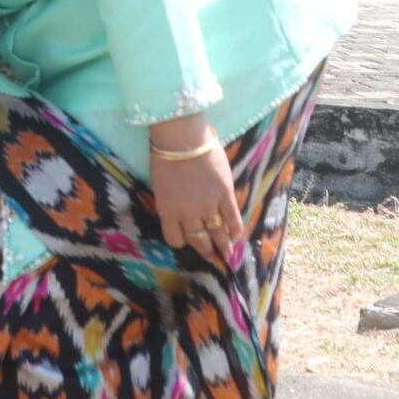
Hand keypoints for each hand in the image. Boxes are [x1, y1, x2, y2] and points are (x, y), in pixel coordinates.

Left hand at [148, 115, 242, 266]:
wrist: (182, 140)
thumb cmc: (165, 157)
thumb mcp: (160, 185)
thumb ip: (171, 200)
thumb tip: (180, 208)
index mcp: (168, 211)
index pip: (175, 238)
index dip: (182, 242)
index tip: (188, 243)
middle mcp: (187, 214)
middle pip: (198, 239)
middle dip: (206, 250)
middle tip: (213, 258)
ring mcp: (208, 205)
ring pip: (217, 232)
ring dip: (224, 245)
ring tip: (229, 254)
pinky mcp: (225, 195)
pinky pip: (232, 217)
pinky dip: (236, 228)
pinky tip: (238, 235)